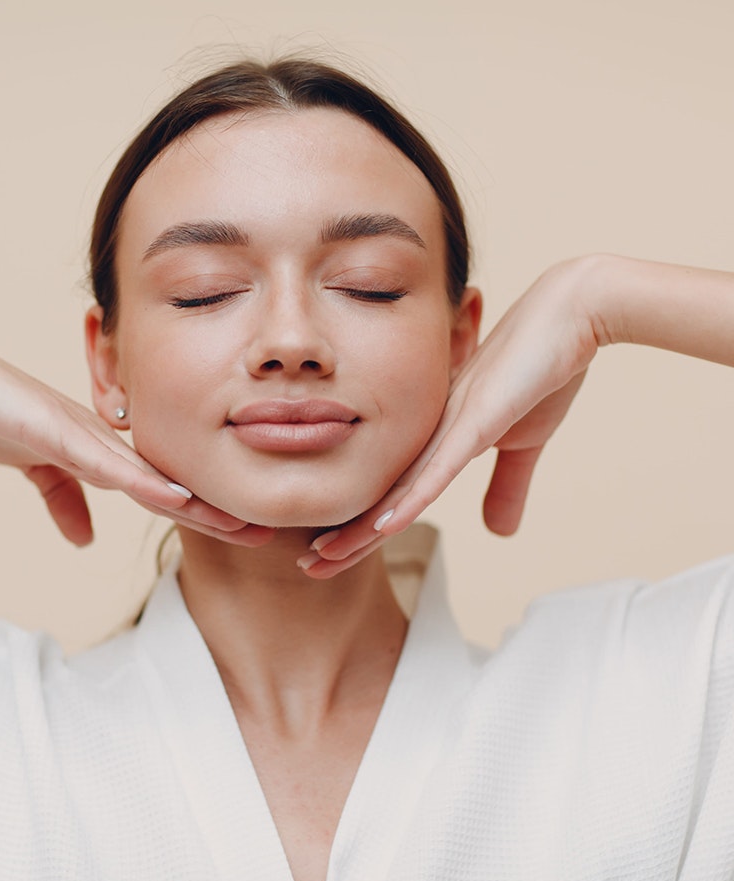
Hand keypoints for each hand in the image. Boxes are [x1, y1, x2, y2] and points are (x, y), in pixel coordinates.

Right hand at [0, 319, 273, 546]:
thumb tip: (85, 540)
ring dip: (197, 504)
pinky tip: (178, 500)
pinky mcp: (55, 431)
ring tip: (241, 525)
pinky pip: (106, 464)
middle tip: (265, 532)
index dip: (201, 510)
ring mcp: (83, 433)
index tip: (239, 530)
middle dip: (216, 510)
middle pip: (171, 482)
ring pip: (152, 475)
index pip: (161, 486)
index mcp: (101, 447)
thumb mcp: (33, 468)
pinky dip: (144, 484)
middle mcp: (104, 438)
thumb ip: (63, 500)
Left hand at [301, 258, 600, 576]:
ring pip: (397, 488)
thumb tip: (498, 533)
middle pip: (381, 494)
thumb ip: (506, 487)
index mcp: (437, 438)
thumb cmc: (541, 371)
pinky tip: (382, 527)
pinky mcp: (476, 420)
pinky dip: (410, 500)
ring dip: (362, 527)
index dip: (363, 528)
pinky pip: (438, 468)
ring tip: (324, 556)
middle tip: (308, 566)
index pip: (393, 493)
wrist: (572, 314)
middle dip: (345, 534)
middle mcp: (430, 433)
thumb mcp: (524, 444)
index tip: (331, 556)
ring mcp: (449, 426)